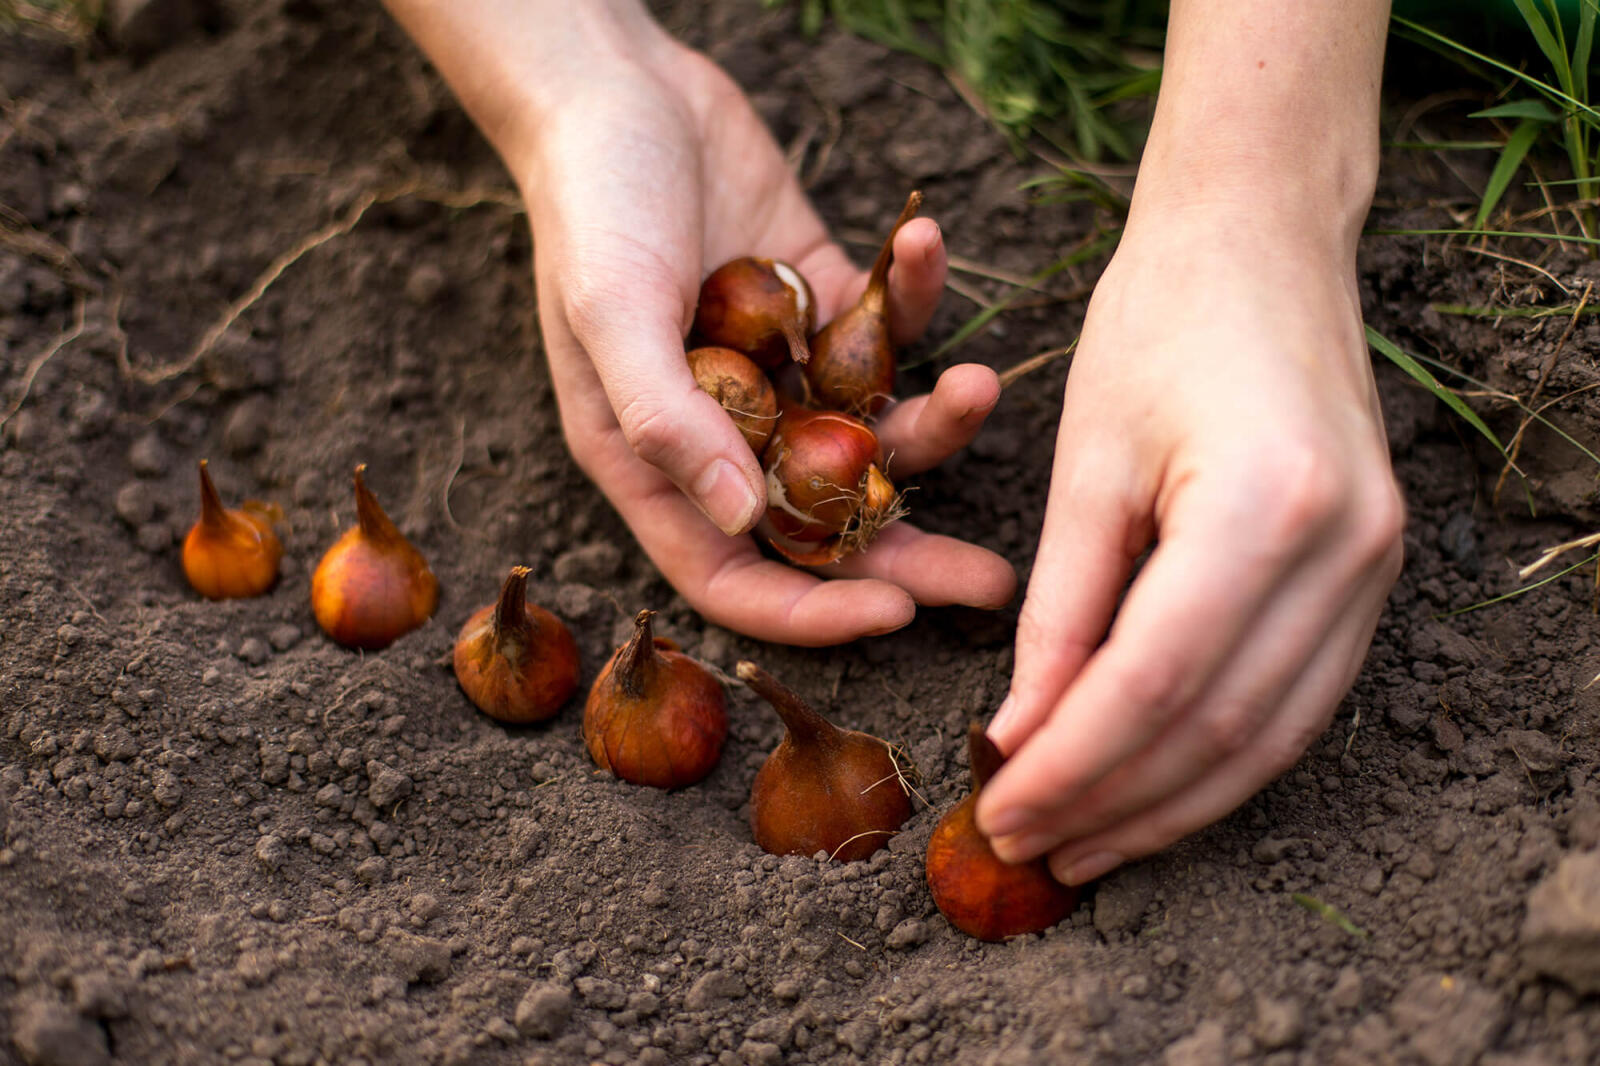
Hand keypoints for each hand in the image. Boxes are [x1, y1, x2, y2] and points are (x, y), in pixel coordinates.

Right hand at [516, 36, 1013, 644]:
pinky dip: (911, 294)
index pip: (733, 571)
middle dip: (908, 555)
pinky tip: (921, 240)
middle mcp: (724, 428)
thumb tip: (736, 518)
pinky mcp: (821, 302)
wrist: (619, 85)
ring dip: (935, 420)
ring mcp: (780, 368)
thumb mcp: (610, 310)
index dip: (810, 609)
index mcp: (657, 458)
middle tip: (993, 583)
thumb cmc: (592, 201)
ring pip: (871, 431)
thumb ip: (666, 419)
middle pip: (822, 522)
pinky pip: (883, 327)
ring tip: (980, 386)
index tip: (896, 614)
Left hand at [975, 204, 1403, 883]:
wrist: (1260, 243)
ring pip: (1268, 737)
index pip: (1151, 685)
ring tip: (1084, 846)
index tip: (1000, 812)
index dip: (1070, 766)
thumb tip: (1022, 737)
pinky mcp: (1373, 575)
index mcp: (1265, 506)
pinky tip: (1155, 790)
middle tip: (1028, 848)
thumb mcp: (1086, 465)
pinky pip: (1299, 703)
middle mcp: (1345, 550)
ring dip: (1171, 805)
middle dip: (1113, 804)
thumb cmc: (1155, 324)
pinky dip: (1221, 759)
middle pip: (1216, 729)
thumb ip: (1060, 612)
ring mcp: (1376, 568)